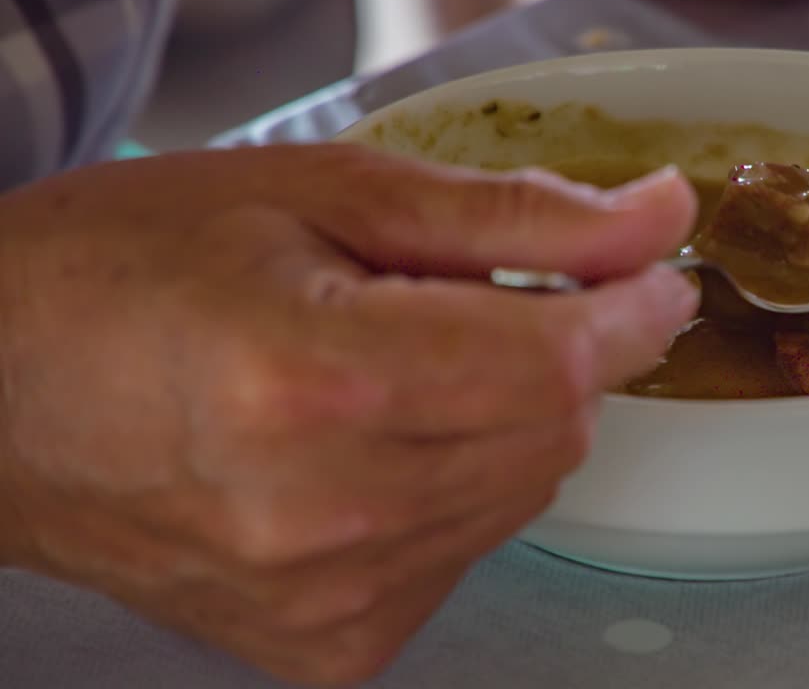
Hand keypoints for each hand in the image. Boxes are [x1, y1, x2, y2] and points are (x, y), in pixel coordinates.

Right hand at [0, 145, 697, 686]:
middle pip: (552, 435)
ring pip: (521, 493)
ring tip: (397, 365)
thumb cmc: (127, 270)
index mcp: (312, 381)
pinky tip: (376, 443)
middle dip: (557, 354)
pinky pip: (466, 550)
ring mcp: (326, 597)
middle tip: (490, 297)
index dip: (628, 311)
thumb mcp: (319, 192)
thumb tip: (653, 221)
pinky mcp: (329, 645)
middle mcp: (323, 515)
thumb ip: (510, 214)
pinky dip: (457, 482)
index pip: (554, 364)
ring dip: (502, 416)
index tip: (650, 274)